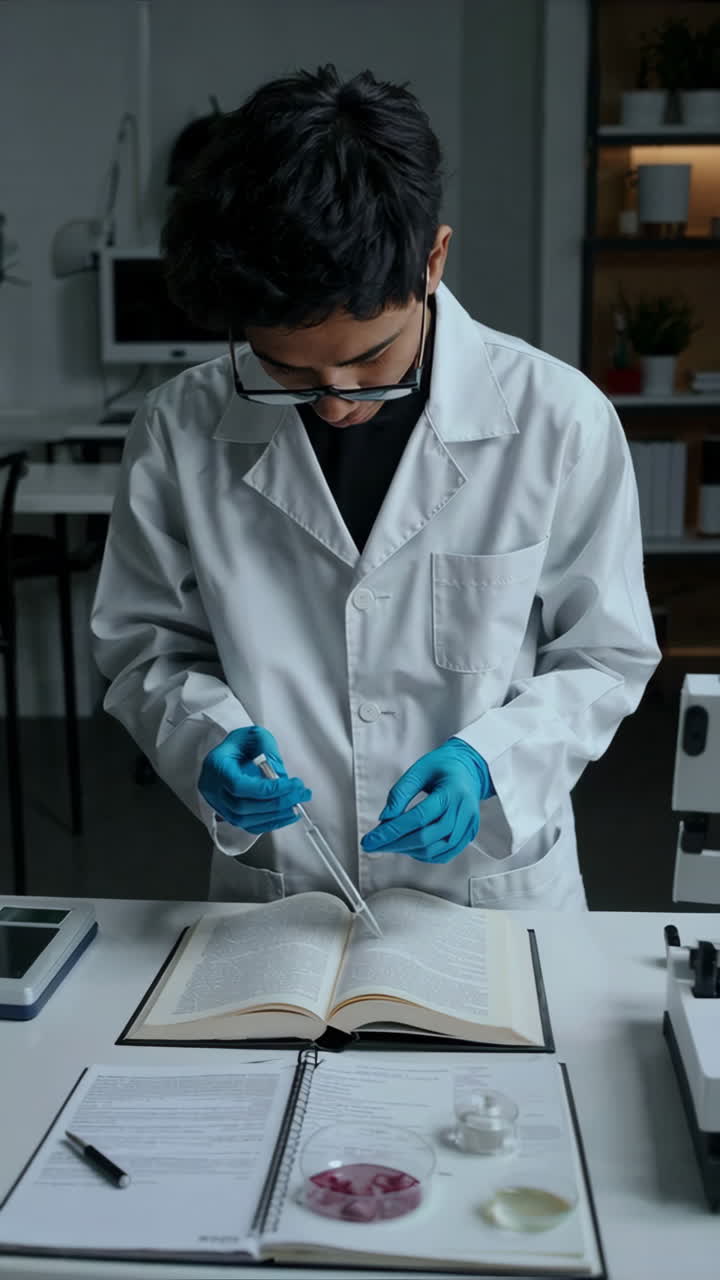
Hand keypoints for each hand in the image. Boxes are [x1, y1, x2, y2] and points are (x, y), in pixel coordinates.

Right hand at [198, 726, 311, 833]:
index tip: (292, 785)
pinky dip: (270, 822)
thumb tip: (281, 777)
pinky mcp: (227, 814)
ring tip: (297, 804)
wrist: (229, 753)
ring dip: (276, 815)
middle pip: (242, 806)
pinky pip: (248, 825)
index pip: (238, 785)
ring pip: (245, 820)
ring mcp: (218, 804)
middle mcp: (213, 789)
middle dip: (276, 802)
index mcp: (216, 766)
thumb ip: (268, 750)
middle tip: (300, 793)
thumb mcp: (254, 735)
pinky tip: (287, 814)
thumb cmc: (241, 743)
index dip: (266, 789)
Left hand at [360, 738, 493, 863]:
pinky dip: (425, 855)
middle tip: (375, 844)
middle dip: (396, 844)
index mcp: (451, 792)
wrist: (469, 769)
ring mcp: (468, 825)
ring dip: (409, 851)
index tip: (372, 839)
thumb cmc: (443, 766)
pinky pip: (445, 854)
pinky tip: (411, 848)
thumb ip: (400, 793)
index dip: (392, 831)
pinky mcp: (468, 835)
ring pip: (435, 850)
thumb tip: (385, 819)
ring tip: (390, 845)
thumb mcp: (418, 770)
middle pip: (426, 837)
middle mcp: (463, 811)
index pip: (418, 817)